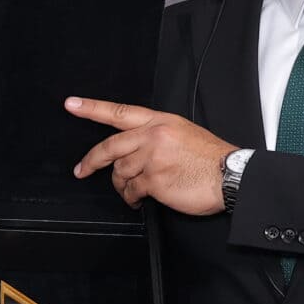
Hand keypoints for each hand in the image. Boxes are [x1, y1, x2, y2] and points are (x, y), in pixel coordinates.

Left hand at [67, 96, 235, 216]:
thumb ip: (155, 135)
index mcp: (160, 122)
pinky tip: (139, 199)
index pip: (118, 112)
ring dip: (122, 184)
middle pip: (110, 147)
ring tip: (133, 190)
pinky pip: (131, 190)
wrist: (232, 175)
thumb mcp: (183, 132)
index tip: (71, 105)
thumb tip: (132, 149)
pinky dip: (131, 197)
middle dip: (91, 161)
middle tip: (82, 170)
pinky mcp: (154, 180)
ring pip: (120, 171)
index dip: (91, 108)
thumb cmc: (210, 158)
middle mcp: (153, 136)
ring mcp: (152, 158)